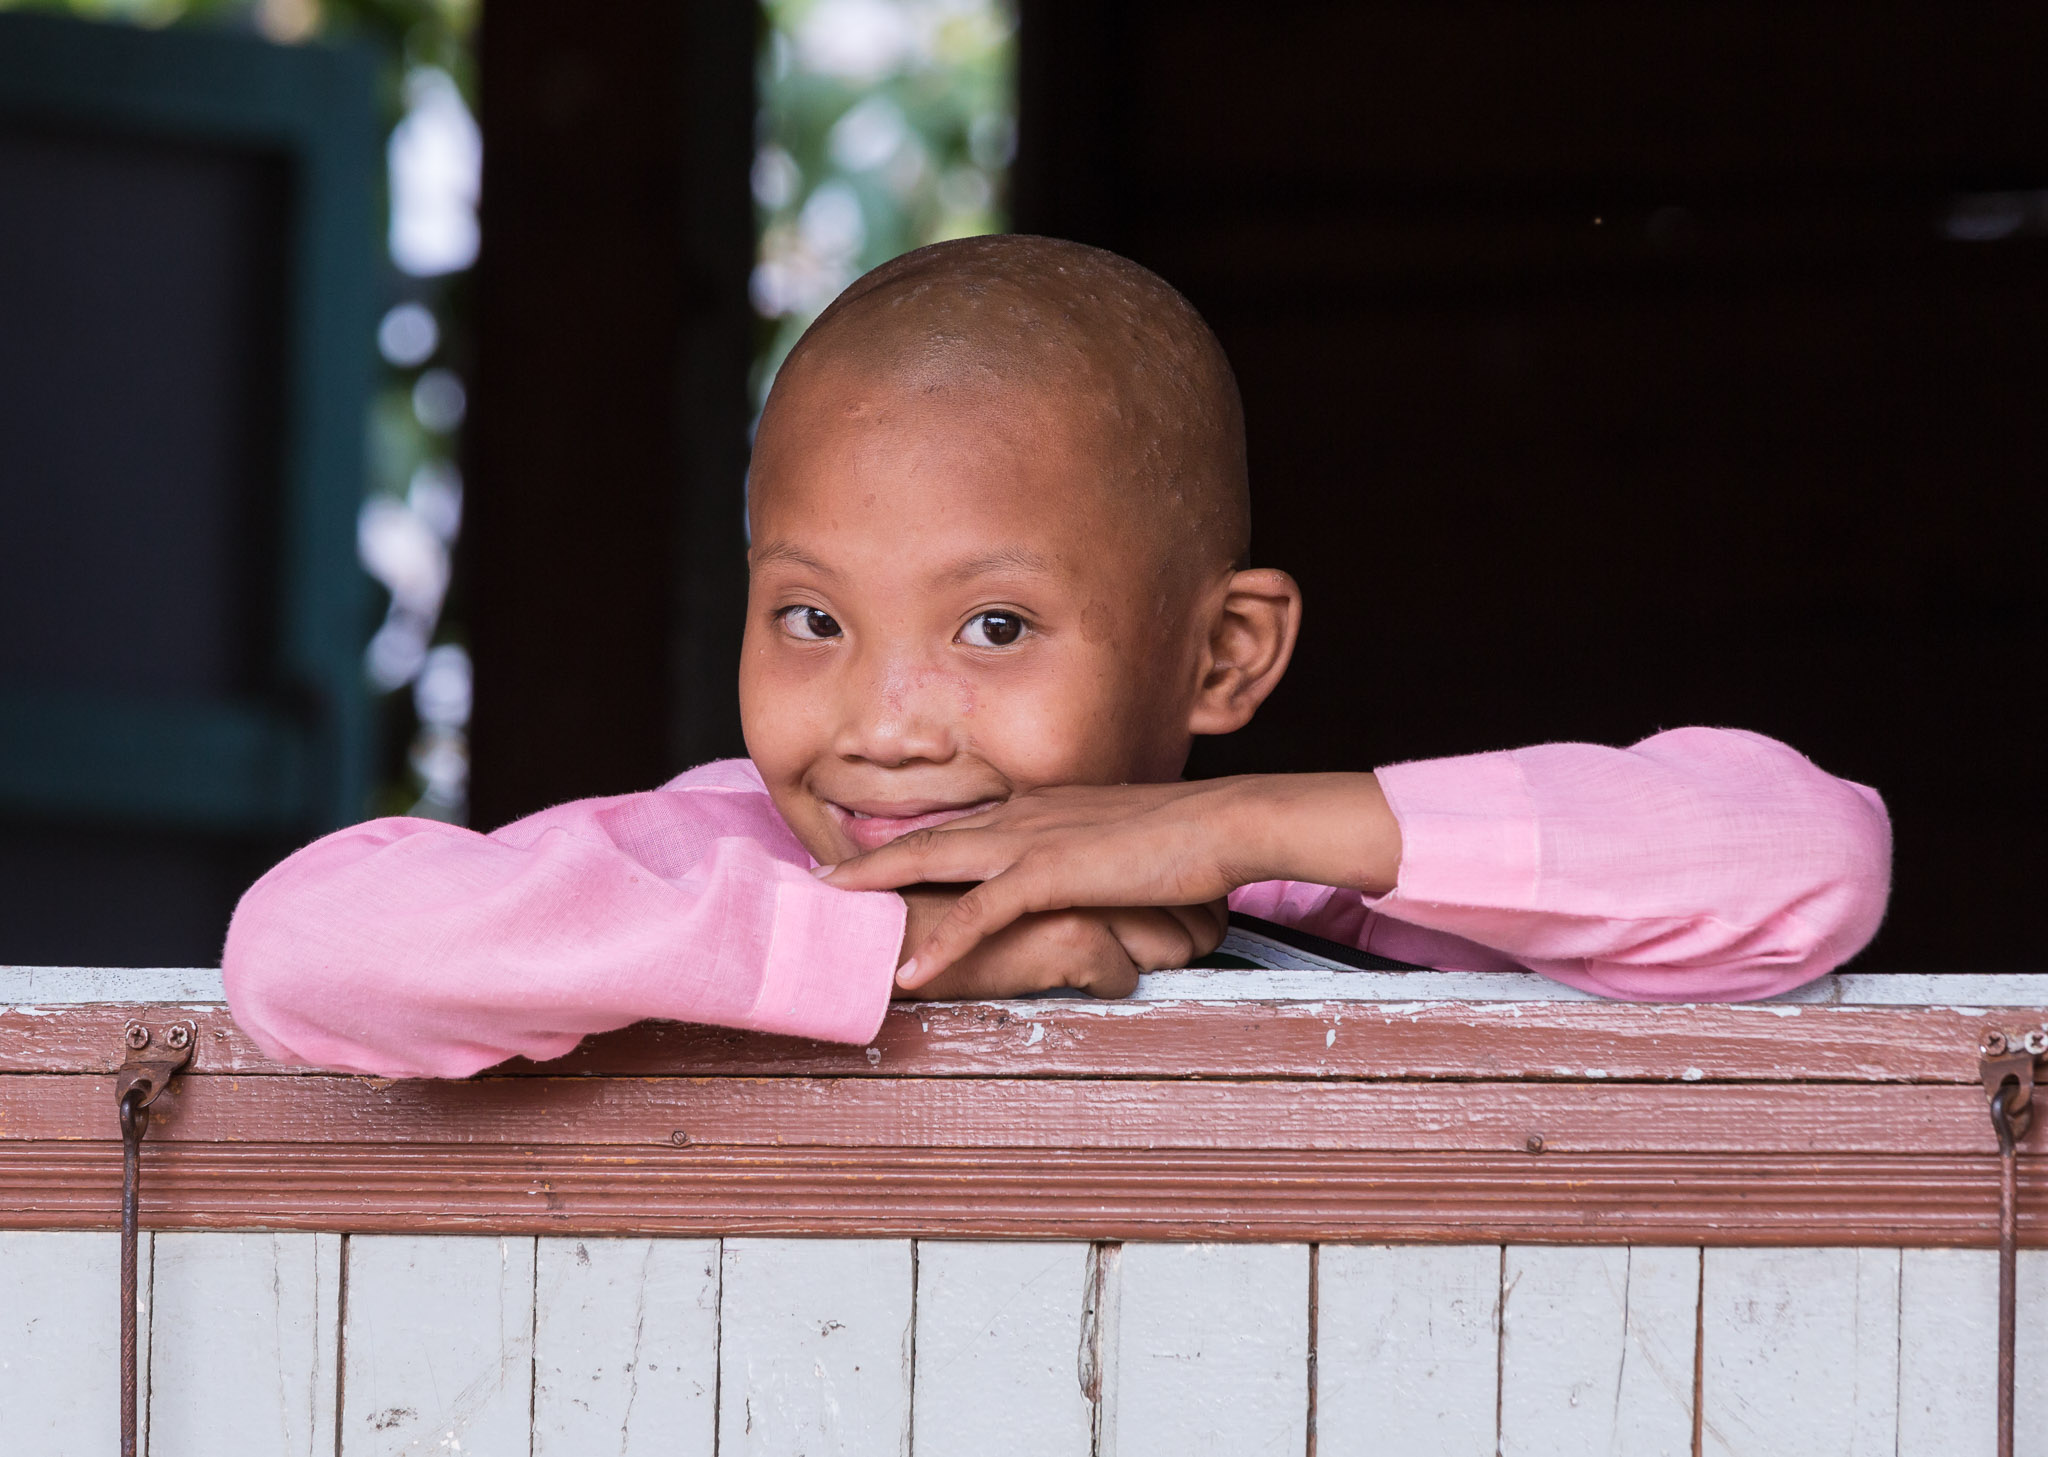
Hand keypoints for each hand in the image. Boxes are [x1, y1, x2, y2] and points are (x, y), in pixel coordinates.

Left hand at [827, 774, 1399, 988]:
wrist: (1224, 822)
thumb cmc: (1185, 838)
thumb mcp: (1118, 846)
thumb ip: (1083, 861)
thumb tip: (1071, 884)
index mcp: (1038, 808)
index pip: (959, 826)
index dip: (908, 842)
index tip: (864, 856)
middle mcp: (1023, 815)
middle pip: (927, 837)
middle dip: (869, 857)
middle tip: (817, 876)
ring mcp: (1032, 840)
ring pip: (935, 861)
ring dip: (879, 885)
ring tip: (832, 907)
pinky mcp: (1051, 872)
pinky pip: (982, 912)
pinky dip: (944, 940)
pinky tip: (913, 970)